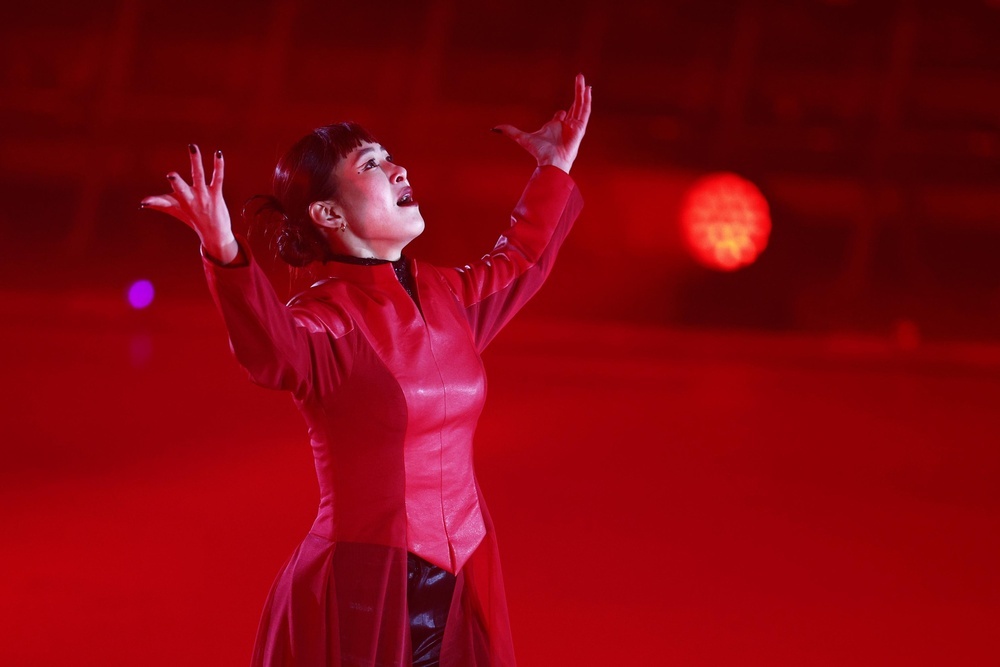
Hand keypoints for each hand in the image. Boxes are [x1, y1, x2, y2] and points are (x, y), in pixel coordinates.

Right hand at [140, 144, 237, 263]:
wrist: (214, 234)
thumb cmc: (192, 219)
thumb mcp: (175, 210)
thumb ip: (158, 204)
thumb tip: (142, 203)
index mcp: (178, 202)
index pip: (163, 202)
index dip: (154, 202)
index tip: (145, 202)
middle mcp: (190, 199)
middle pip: (181, 189)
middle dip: (176, 183)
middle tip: (171, 175)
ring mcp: (204, 196)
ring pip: (198, 176)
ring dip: (195, 161)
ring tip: (192, 147)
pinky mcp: (216, 195)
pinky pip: (217, 178)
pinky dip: (218, 166)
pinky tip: (218, 154)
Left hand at [493, 73, 591, 173]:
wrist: (551, 160)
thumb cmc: (538, 152)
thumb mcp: (521, 137)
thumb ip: (510, 131)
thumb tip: (494, 128)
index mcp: (554, 127)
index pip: (561, 116)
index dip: (561, 114)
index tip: (561, 113)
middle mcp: (566, 126)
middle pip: (574, 106)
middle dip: (577, 93)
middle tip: (578, 80)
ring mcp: (574, 126)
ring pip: (580, 105)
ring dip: (582, 92)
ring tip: (582, 79)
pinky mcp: (580, 127)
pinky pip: (585, 111)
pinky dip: (587, 100)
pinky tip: (588, 89)